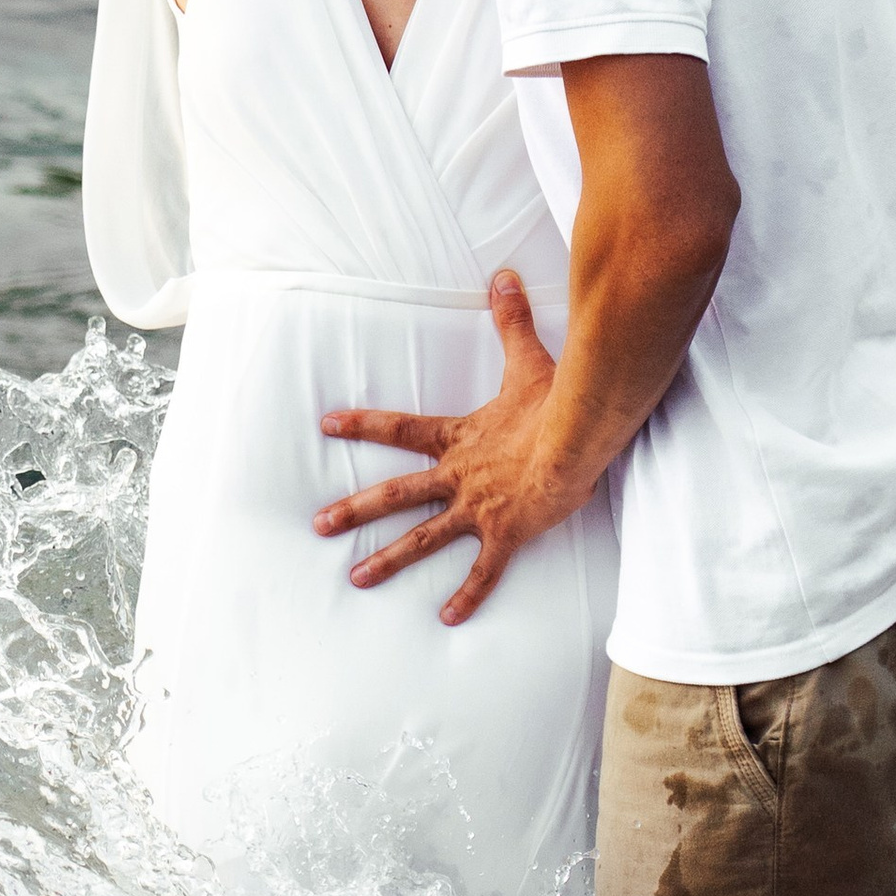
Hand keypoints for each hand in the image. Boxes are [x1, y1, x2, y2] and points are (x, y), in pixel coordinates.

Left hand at [313, 273, 587, 625]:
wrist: (579, 441)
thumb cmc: (556, 405)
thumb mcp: (529, 360)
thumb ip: (512, 320)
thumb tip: (502, 277)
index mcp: (459, 437)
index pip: (400, 428)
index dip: (363, 425)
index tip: (327, 424)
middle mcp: (459, 475)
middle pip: (397, 494)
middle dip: (355, 509)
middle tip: (317, 525)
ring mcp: (478, 507)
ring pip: (424, 537)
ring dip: (388, 559)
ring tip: (355, 579)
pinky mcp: (506, 533)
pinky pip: (483, 570)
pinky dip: (468, 596)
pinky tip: (447, 619)